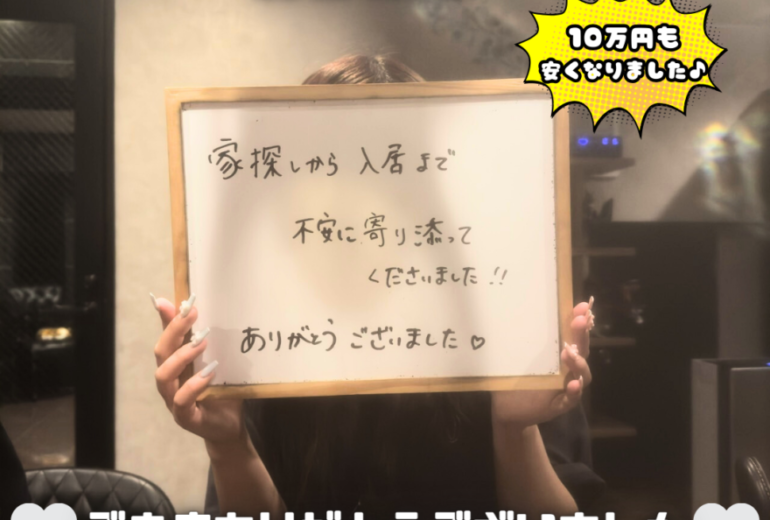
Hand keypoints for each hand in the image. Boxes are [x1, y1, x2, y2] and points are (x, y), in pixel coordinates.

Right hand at [152, 294, 245, 446]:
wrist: (229, 426)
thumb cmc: (219, 391)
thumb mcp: (213, 362)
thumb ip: (202, 342)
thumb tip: (192, 312)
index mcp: (174, 365)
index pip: (166, 338)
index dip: (169, 319)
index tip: (182, 302)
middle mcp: (169, 381)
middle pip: (160, 353)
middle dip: (174, 331)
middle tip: (193, 316)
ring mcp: (173, 400)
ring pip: (163, 376)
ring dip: (181, 357)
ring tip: (202, 344)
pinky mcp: (184, 418)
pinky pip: (181, 401)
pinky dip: (193, 386)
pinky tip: (209, 374)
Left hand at [491, 300, 594, 428]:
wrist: (510, 409)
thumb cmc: (518, 379)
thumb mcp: (523, 356)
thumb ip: (529, 338)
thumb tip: (525, 309)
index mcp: (562, 355)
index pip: (575, 336)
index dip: (580, 321)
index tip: (582, 306)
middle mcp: (570, 369)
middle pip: (582, 351)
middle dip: (582, 335)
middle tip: (580, 321)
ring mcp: (568, 387)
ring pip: (583, 374)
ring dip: (579, 363)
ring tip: (569, 354)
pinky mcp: (562, 404)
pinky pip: (572, 398)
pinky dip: (575, 391)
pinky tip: (573, 384)